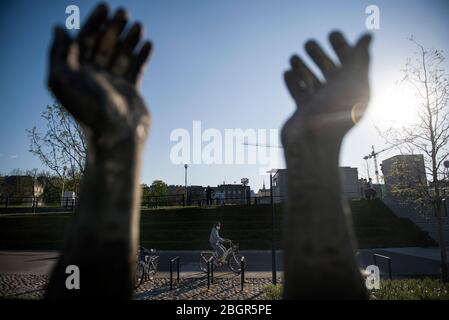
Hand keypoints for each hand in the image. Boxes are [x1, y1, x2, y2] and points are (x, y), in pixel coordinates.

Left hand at [48, 3, 151, 144]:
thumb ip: (60, 52)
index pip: (83, 41)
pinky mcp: (130, 92)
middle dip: (113, 27)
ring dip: (129, 39)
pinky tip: (148, 44)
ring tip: (139, 25)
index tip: (105, 8)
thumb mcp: (63, 78)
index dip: (93, 23)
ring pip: (121, 55)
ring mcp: (113, 84)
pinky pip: (136, 69)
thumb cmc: (88, 109)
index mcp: (75, 73)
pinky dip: (142, 56)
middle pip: (103, 45)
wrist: (116, 136)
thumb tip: (59, 29)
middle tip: (124, 12)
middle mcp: (93, 77)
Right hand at [282, 31, 370, 149]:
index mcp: (354, 89)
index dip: (343, 46)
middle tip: (309, 44)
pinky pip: (298, 92)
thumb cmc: (334, 112)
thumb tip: (367, 36)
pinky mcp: (303, 110)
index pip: (350, 62)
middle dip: (318, 54)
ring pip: (311, 79)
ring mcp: (320, 103)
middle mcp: (337, 96)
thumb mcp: (352, 81)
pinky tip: (287, 72)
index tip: (332, 34)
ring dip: (302, 66)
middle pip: (328, 69)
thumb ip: (359, 57)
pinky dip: (292, 81)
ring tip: (294, 58)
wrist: (313, 142)